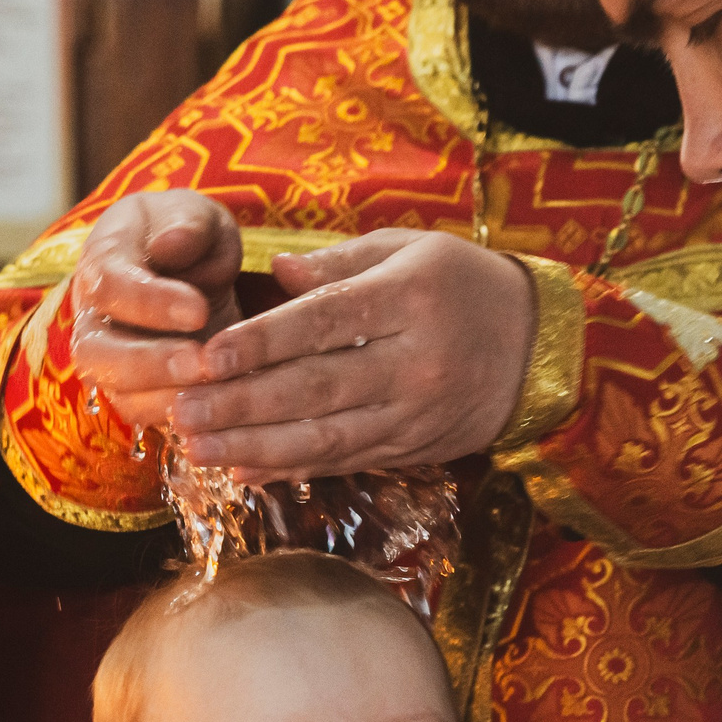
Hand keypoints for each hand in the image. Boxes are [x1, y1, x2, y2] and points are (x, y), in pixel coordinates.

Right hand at [67, 191, 244, 429]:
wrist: (186, 269)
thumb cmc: (187, 235)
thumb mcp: (194, 214)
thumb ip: (187, 224)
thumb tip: (170, 244)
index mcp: (103, 264)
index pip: (110, 287)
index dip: (151, 302)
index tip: (200, 308)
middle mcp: (95, 320)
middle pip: (97, 353)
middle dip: (150, 363)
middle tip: (203, 364)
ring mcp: (112, 363)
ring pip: (120, 394)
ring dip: (168, 398)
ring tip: (217, 393)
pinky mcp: (138, 394)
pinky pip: (149, 418)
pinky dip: (184, 420)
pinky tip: (222, 414)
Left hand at [167, 230, 537, 481]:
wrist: (538, 350)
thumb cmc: (463, 285)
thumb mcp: (412, 249)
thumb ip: (342, 260)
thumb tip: (277, 275)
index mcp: (410, 299)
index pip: (325, 323)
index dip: (264, 342)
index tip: (209, 355)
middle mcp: (414, 363)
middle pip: (317, 387)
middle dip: (243, 404)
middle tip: (184, 410)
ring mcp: (414, 414)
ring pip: (326, 437)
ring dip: (256, 447)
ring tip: (198, 448)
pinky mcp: (412, 448)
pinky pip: (345, 462)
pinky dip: (291, 469)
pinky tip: (244, 472)